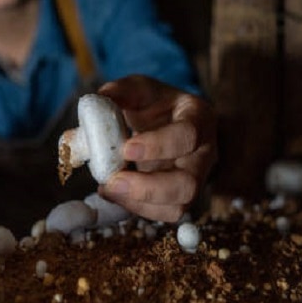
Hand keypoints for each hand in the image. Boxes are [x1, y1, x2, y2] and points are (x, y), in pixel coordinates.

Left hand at [97, 75, 216, 221]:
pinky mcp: (180, 197)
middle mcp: (204, 153)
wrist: (166, 121)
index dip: (158, 146)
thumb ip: (121, 92)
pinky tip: (112, 192)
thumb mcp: (140, 89)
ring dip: (139, 203)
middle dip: (149, 188)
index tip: (126, 149)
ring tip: (108, 187)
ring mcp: (196, 179)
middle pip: (189, 184)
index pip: (187, 136)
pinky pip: (163, 213)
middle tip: (113, 181)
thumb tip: (97, 100)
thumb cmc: (155, 103)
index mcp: (199, 118)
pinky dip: (135, 207)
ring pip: (178, 206)